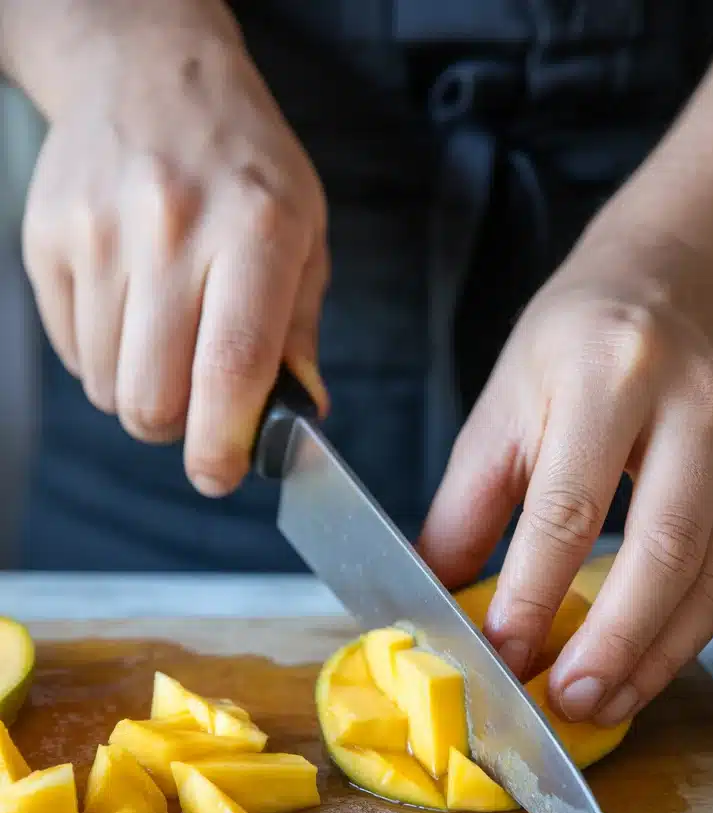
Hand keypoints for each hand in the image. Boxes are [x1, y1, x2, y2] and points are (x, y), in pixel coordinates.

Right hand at [22, 20, 328, 495]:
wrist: (148, 75)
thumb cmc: (242, 165)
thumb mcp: (304, 233)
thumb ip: (298, 332)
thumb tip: (298, 418)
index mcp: (256, 231)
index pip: (230, 368)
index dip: (221, 444)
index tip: (219, 476)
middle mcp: (171, 230)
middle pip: (153, 400)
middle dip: (177, 430)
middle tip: (199, 406)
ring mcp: (99, 234)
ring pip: (107, 387)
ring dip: (139, 390)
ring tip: (166, 338)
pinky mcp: (47, 240)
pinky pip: (71, 353)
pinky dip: (102, 358)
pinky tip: (129, 309)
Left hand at [419, 242, 712, 724]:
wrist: (660, 289)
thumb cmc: (567, 351)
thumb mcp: (498, 413)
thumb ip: (464, 512)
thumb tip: (436, 606)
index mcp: (603, 371)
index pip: (568, 506)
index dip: (533, 595)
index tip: (501, 656)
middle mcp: (688, 398)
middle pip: (661, 547)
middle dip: (611, 641)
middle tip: (566, 701)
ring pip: (707, 571)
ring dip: (653, 656)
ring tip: (602, 704)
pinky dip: (682, 633)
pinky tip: (641, 669)